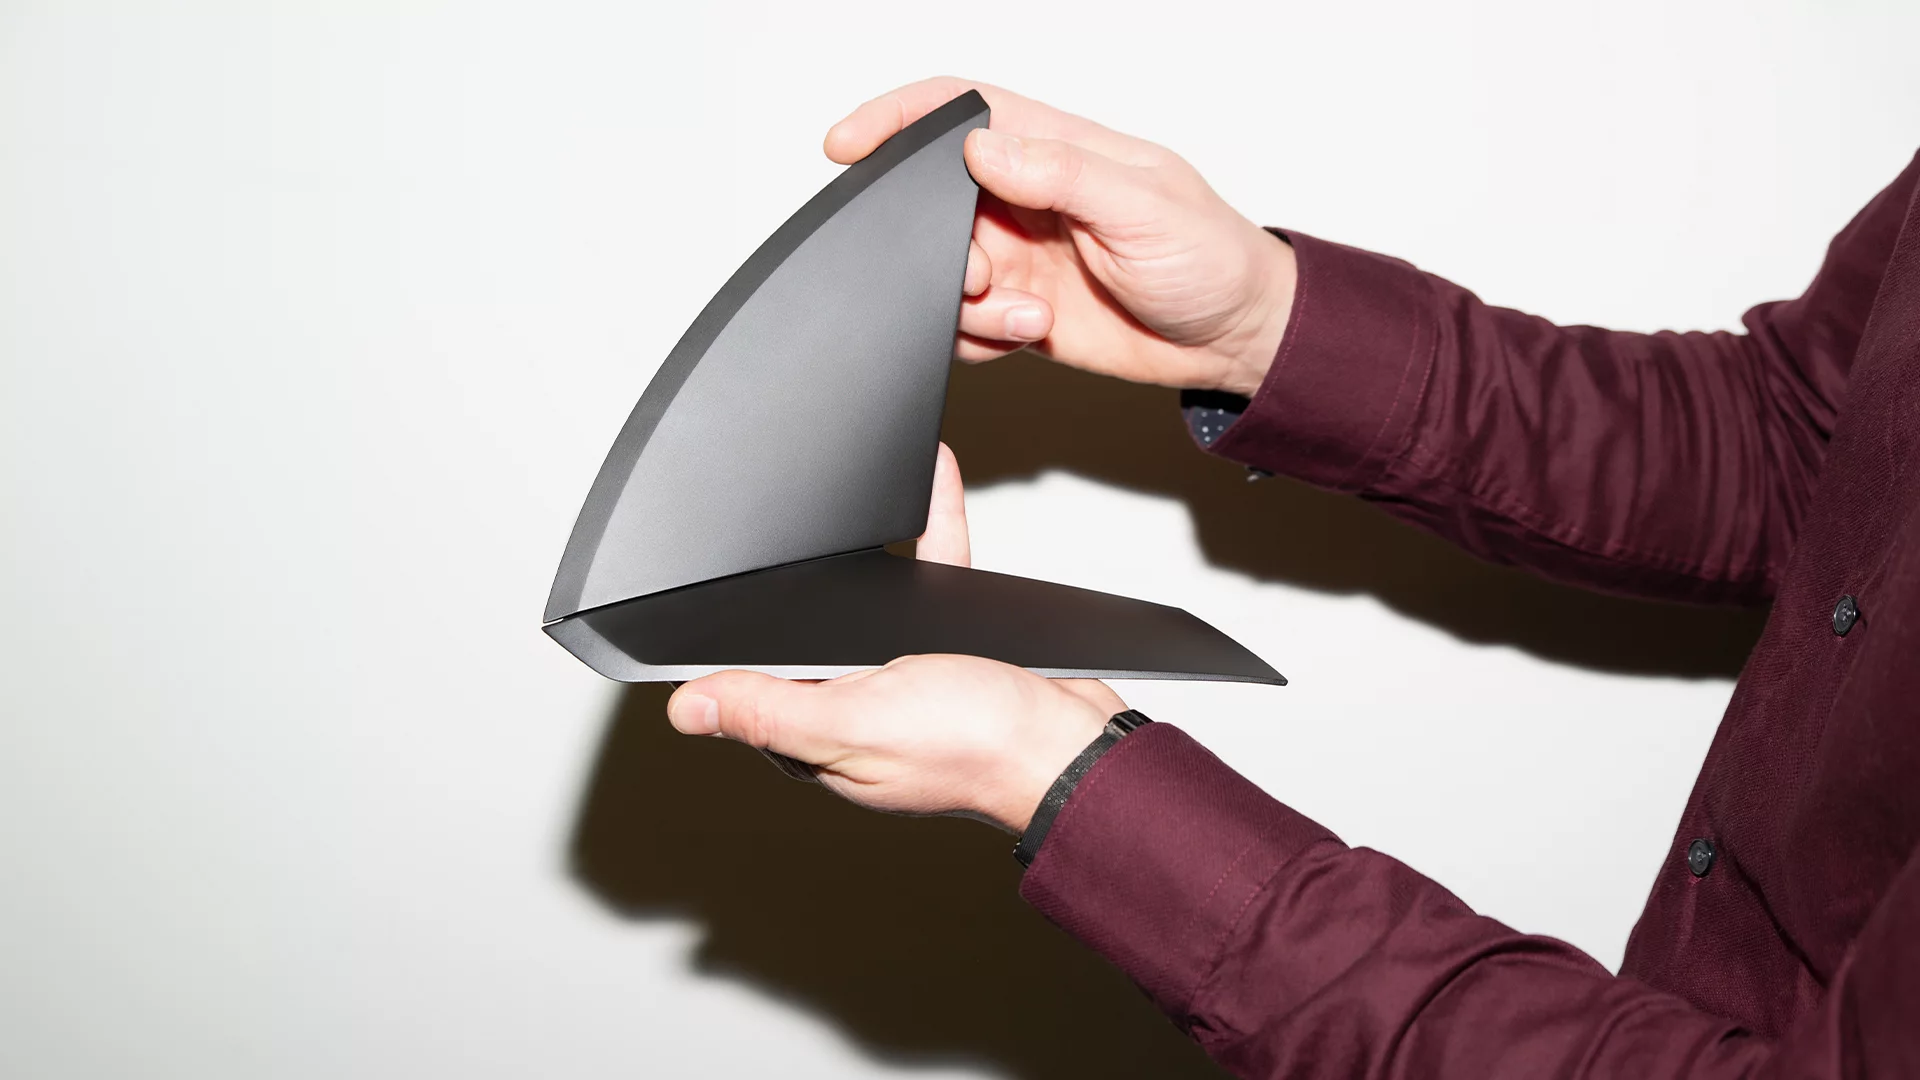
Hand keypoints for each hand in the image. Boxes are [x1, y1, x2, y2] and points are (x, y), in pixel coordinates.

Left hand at [666, 443, 1125, 832]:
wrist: (1071, 742)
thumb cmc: (975, 747)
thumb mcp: (857, 722)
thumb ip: (772, 711)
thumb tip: (687, 709)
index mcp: (820, 740)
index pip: (753, 690)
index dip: (733, 647)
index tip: (709, 595)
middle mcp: (857, 711)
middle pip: (809, 637)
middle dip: (798, 586)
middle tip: (770, 533)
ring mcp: (905, 679)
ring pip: (870, 598)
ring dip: (866, 549)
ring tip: (848, 495)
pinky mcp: (950, 645)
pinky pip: (931, 574)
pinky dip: (932, 528)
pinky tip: (934, 483)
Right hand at [826, 77, 1296, 396]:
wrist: (1234, 339)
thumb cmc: (1210, 258)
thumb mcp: (1143, 206)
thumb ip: (1061, 174)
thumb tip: (982, 150)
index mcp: (1055, 150)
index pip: (959, 111)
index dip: (897, 118)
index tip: (848, 145)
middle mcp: (1028, 200)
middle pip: (932, 204)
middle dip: (933, 246)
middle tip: (978, 276)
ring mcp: (1020, 257)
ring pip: (940, 274)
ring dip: (967, 304)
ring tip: (1029, 316)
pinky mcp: (1019, 311)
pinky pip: (962, 325)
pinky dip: (979, 338)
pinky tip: (1030, 334)